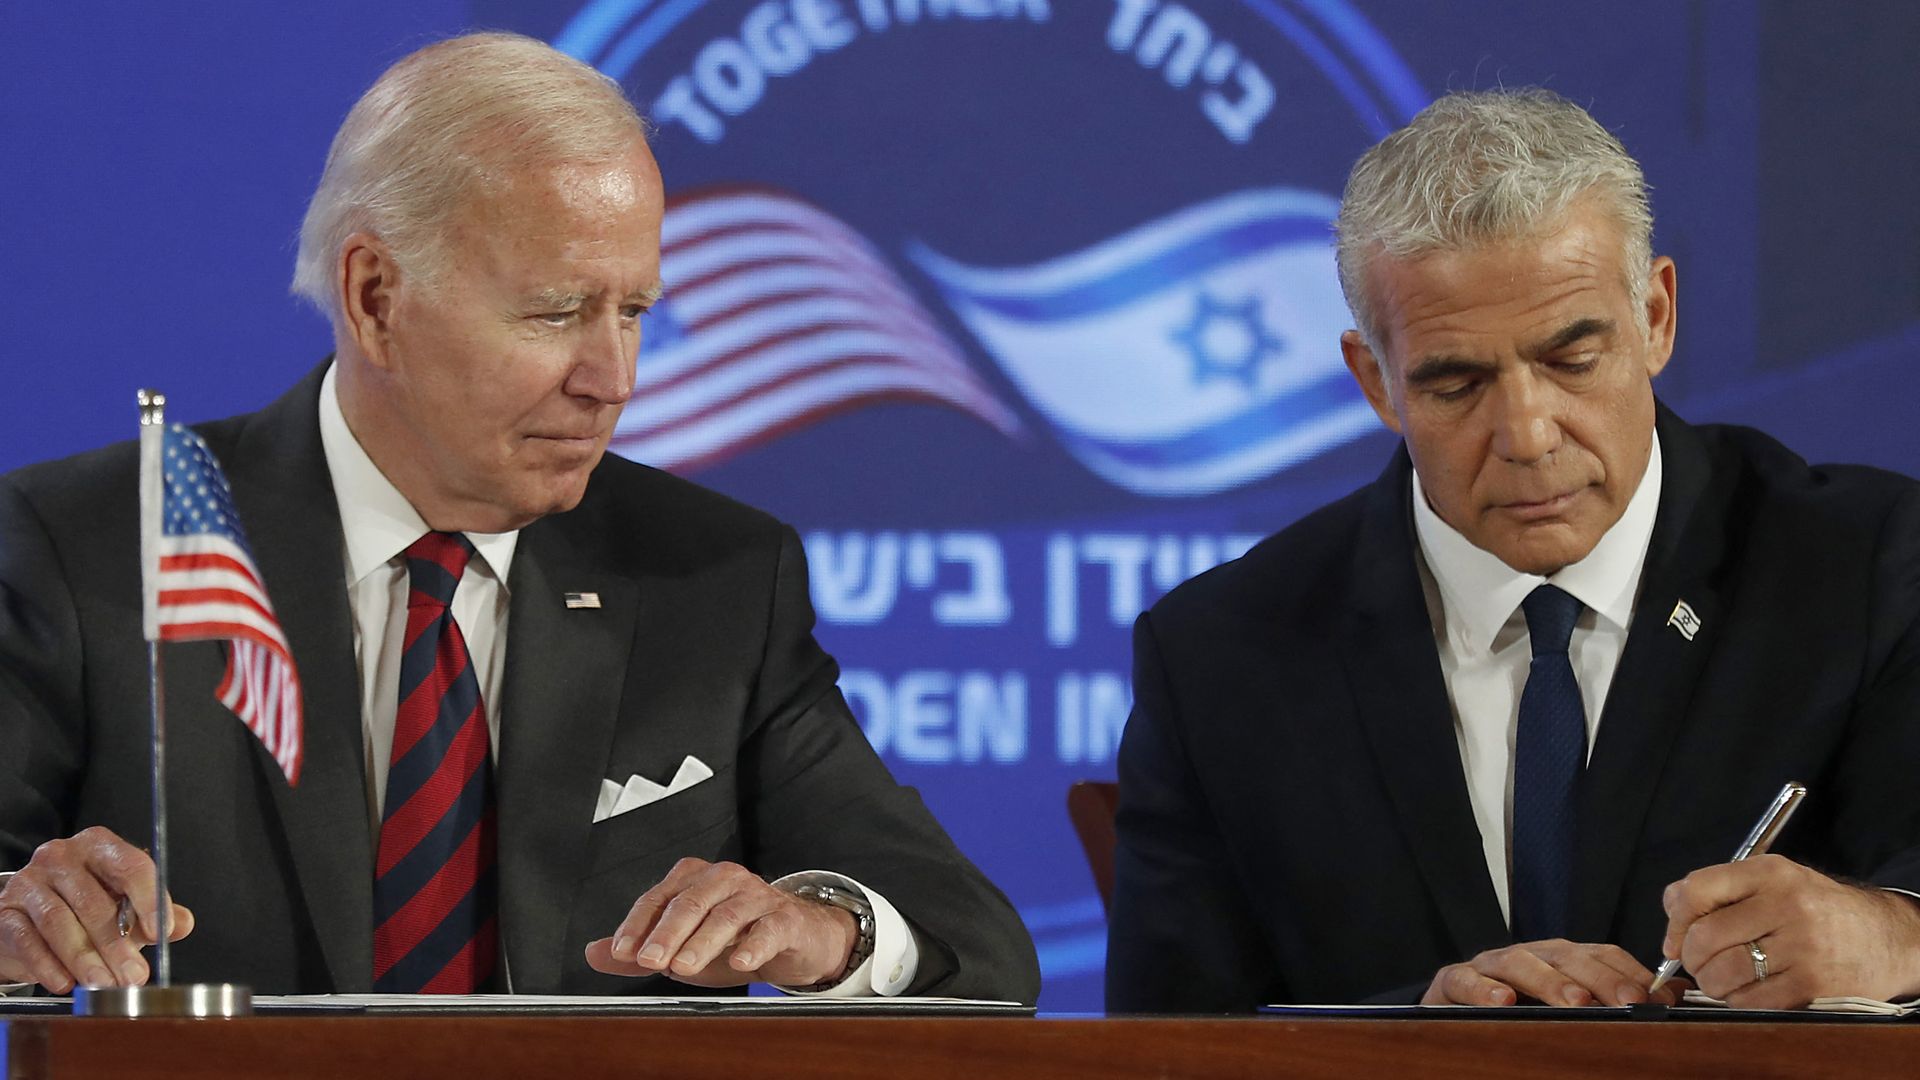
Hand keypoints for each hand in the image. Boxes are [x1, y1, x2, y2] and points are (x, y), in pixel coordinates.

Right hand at [0, 827, 194, 992]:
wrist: (28, 918)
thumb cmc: (84, 907)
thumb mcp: (124, 905)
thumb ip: (155, 913)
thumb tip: (183, 923)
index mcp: (100, 847)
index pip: (130, 866)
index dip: (147, 900)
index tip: (161, 933)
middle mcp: (62, 857)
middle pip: (93, 901)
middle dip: (116, 945)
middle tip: (133, 977)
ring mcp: (29, 882)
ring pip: (59, 922)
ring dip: (84, 959)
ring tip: (104, 985)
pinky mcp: (6, 911)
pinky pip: (28, 939)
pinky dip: (48, 965)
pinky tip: (65, 983)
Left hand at [584, 858, 855, 988]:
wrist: (795, 938)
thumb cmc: (735, 937)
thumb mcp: (683, 945)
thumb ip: (641, 949)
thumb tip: (594, 953)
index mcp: (694, 880)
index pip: (658, 897)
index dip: (638, 924)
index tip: (623, 951)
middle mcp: (724, 880)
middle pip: (690, 902)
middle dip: (666, 933)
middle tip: (648, 960)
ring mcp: (756, 896)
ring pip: (726, 914)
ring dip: (702, 942)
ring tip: (683, 967)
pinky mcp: (784, 918)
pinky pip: (768, 928)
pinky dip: (753, 944)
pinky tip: (740, 962)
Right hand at [1423, 939, 1683, 1006]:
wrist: (1455, 1018)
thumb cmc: (1518, 1015)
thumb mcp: (1571, 1009)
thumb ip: (1617, 998)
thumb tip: (1678, 994)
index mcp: (1557, 959)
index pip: (1598, 953)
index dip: (1626, 971)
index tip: (1654, 996)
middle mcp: (1526, 955)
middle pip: (1564, 955)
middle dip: (1598, 976)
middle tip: (1625, 999)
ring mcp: (1488, 966)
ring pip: (1518, 961)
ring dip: (1549, 980)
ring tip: (1575, 1002)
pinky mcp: (1452, 981)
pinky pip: (1464, 979)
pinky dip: (1483, 988)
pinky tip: (1503, 1001)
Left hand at [1662, 853, 1919, 1006]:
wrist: (1882, 937)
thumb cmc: (1814, 908)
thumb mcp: (1771, 881)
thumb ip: (1717, 889)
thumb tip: (1670, 913)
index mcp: (1770, 873)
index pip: (1697, 890)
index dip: (1675, 921)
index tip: (1673, 940)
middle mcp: (1787, 906)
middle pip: (1705, 938)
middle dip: (1690, 958)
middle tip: (1698, 964)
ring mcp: (1802, 947)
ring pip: (1723, 974)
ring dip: (1710, 983)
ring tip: (1721, 978)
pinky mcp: (1812, 985)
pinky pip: (1749, 1001)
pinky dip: (1736, 1001)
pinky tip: (1747, 991)